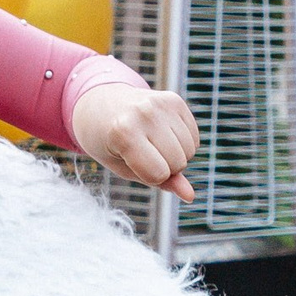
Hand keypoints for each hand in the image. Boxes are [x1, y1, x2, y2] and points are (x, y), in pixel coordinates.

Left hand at [71, 86, 198, 200]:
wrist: (100, 105)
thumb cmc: (108, 142)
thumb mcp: (123, 168)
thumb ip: (158, 183)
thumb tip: (190, 196)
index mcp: (124, 133)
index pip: (159, 174)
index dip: (149, 177)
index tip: (132, 163)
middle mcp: (145, 114)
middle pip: (178, 162)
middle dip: (165, 167)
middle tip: (142, 152)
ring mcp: (161, 104)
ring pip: (190, 150)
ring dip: (176, 155)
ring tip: (151, 142)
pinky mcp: (174, 99)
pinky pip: (194, 136)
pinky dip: (183, 142)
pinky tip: (162, 133)